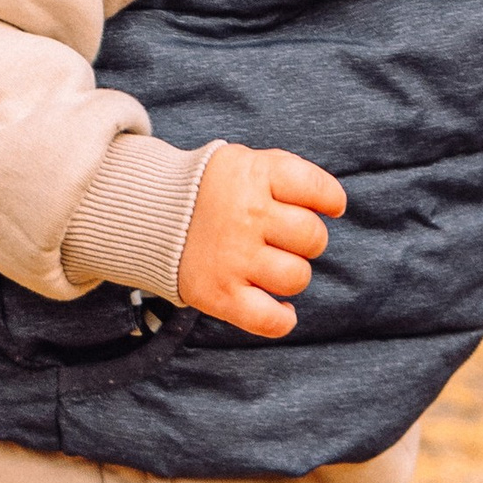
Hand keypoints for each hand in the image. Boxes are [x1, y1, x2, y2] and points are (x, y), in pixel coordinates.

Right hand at [176, 144, 345, 337]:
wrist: (148, 213)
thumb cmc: (213, 190)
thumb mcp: (246, 162)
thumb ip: (289, 174)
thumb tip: (333, 203)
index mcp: (255, 176)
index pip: (317, 189)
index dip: (330, 200)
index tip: (330, 207)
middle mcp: (246, 216)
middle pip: (312, 237)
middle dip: (308, 240)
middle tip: (286, 238)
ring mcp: (233, 258)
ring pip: (297, 277)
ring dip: (294, 274)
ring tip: (275, 266)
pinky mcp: (220, 294)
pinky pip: (270, 320)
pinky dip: (283, 319)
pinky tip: (283, 308)